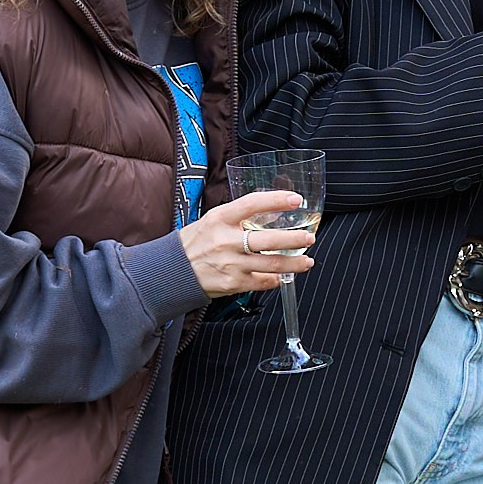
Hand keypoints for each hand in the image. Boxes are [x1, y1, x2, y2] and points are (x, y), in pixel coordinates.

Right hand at [177, 191, 314, 299]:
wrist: (173, 271)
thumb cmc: (195, 243)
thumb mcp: (212, 220)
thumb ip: (238, 216)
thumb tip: (271, 210)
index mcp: (220, 219)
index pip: (251, 204)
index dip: (276, 200)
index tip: (295, 199)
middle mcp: (225, 240)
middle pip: (267, 239)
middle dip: (293, 239)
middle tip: (309, 237)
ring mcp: (230, 263)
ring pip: (270, 264)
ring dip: (293, 263)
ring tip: (307, 261)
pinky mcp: (232, 283)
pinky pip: (262, 282)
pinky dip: (276, 279)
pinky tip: (283, 276)